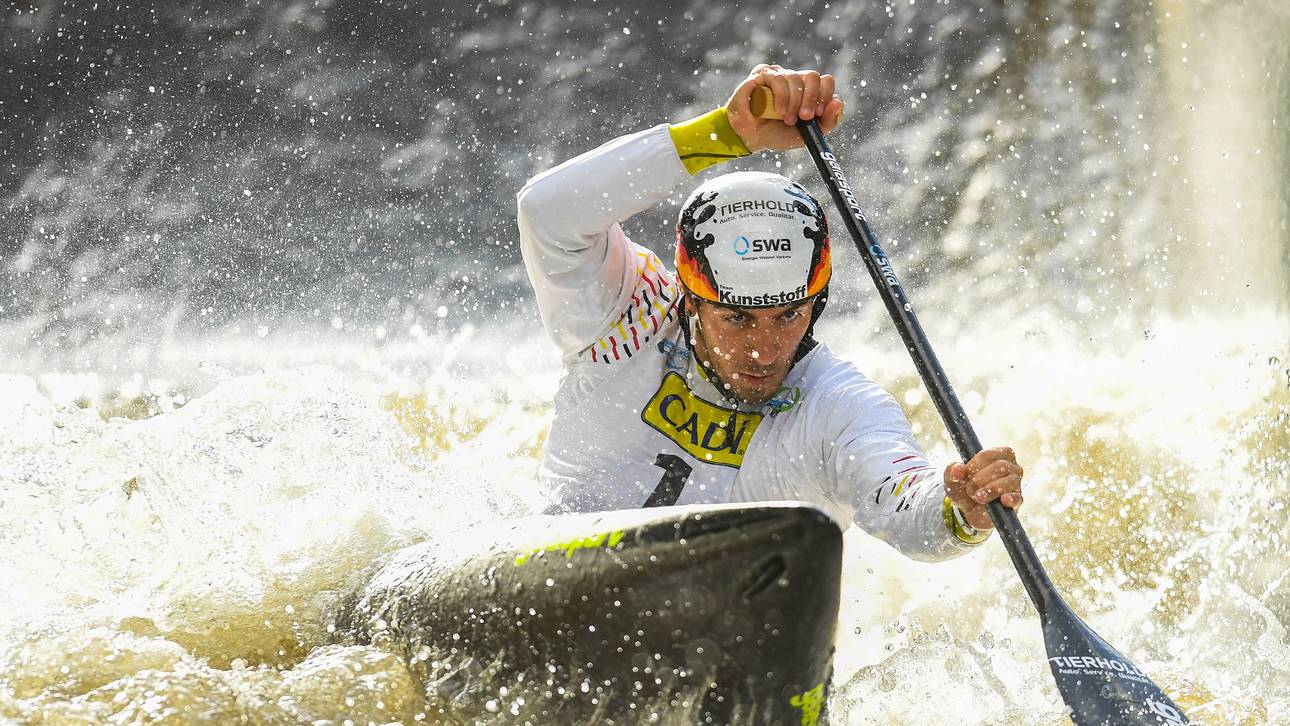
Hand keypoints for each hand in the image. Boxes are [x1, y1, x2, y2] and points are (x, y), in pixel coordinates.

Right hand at [725, 64, 844, 152]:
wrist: (751, 138)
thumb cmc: (777, 135)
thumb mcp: (807, 134)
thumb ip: (828, 122)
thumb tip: (838, 102)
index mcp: (808, 91)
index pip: (825, 81)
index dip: (824, 96)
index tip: (818, 113)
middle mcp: (795, 80)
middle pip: (813, 76)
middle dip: (811, 98)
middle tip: (805, 117)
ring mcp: (778, 75)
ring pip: (795, 77)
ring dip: (793, 102)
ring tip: (786, 118)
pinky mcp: (761, 74)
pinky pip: (777, 77)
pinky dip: (780, 96)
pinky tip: (778, 110)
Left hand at [943, 447, 1023, 529]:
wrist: (969, 510)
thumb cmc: (965, 487)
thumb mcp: (953, 478)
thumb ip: (952, 470)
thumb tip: (957, 470)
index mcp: (999, 455)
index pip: (988, 454)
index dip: (974, 465)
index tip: (966, 474)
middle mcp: (1012, 467)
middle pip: (1000, 466)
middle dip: (980, 478)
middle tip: (969, 488)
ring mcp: (1016, 484)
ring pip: (1008, 481)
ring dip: (989, 489)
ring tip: (977, 497)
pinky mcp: (1016, 501)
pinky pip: (1018, 497)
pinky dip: (1011, 498)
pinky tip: (1003, 500)